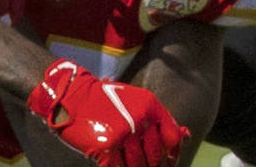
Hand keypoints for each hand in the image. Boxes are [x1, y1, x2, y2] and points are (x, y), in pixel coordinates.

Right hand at [27, 59, 188, 166]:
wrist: (71, 95)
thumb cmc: (102, 100)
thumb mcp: (133, 101)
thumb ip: (155, 119)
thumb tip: (185, 137)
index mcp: (149, 105)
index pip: (172, 137)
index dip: (172, 155)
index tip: (168, 163)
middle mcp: (139, 119)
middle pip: (154, 156)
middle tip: (143, 166)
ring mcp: (123, 133)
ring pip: (137, 166)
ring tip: (127, 165)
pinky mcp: (106, 146)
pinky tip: (114, 165)